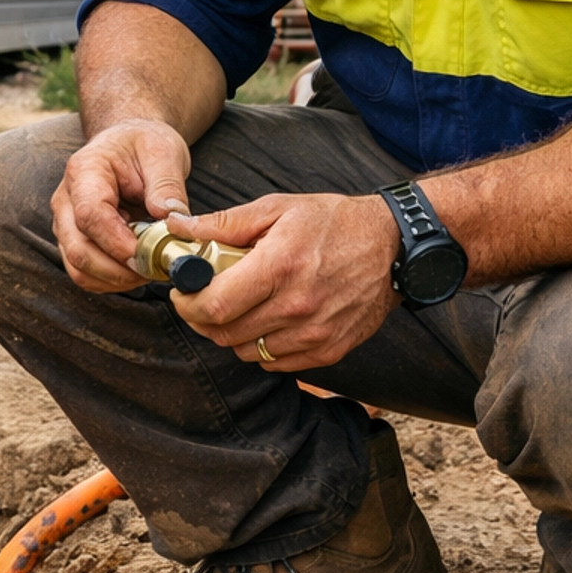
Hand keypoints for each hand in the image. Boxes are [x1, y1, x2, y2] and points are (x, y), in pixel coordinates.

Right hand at [51, 118, 193, 292]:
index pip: (90, 215)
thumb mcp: (163, 152)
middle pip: (78, 250)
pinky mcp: (74, 242)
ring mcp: (65, 225)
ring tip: (149, 270)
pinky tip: (137, 269)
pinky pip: (85, 274)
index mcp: (84, 172)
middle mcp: (65, 201)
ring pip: (78, 269)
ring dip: (116, 280)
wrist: (128, 146)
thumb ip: (167, 185)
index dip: (117, 242)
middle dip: (118, 270)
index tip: (148, 254)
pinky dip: (112, 281)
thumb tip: (171, 221)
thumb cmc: (142, 146)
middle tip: (155, 269)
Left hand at [172, 192, 401, 369]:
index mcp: (280, 266)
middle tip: (204, 301)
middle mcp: (297, 305)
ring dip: (232, 335)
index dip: (188, 304)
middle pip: (224, 333)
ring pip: (246, 352)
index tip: (184, 293)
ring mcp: (315, 333)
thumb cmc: (332, 223)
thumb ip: (224, 224)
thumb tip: (179, 229)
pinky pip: (275, 363)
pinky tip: (268, 322)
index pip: (214, 305)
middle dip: (204, 319)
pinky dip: (262, 348)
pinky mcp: (328, 351)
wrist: (393, 245)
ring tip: (240, 308)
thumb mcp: (278, 209)